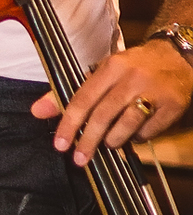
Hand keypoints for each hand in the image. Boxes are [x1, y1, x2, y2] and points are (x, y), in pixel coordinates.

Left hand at [32, 39, 192, 164]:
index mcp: (112, 67)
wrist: (176, 56)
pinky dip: (137, 137)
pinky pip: (149, 131)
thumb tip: (38, 110)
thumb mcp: (102, 72)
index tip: (60, 143)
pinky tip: (133, 133)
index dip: (69, 123)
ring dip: (113, 140)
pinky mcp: (172, 106)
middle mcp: (132, 78)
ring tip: (109, 143)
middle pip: (104, 115)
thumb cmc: (133, 66)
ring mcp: (154, 92)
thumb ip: (70, 92)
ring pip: (127, 125)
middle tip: (79, 158)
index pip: (83, 98)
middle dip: (88, 141)